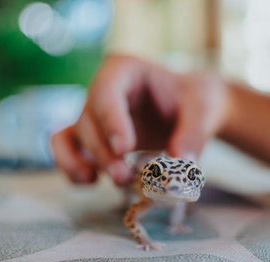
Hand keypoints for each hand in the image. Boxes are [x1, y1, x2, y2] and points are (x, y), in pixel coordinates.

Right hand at [51, 54, 228, 184]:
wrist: (191, 111)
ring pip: (70, 136)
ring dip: (82, 162)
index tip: (125, 148)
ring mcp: (94, 116)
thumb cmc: (194, 101)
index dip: (111, 120)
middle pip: (88, 120)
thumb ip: (193, 133)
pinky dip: (71, 167)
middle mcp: (102, 91)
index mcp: (124, 70)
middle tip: (123, 176)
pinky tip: (92, 182)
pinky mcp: (92, 138)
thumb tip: (179, 162)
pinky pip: (66, 150)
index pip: (106, 92)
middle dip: (102, 151)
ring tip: (112, 181)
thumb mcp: (202, 110)